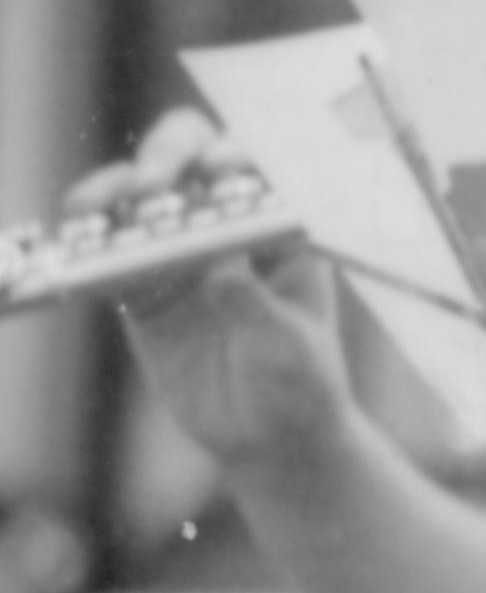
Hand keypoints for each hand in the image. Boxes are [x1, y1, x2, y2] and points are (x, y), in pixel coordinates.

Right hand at [72, 110, 350, 475]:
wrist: (271, 435)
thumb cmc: (301, 380)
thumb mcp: (288, 345)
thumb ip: (254, 306)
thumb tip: (219, 271)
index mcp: (281, 224)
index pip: (257, 168)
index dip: (235, 157)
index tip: (220, 172)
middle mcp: (228, 225)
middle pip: (191, 161)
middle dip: (168, 157)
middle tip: (152, 185)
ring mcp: (181, 252)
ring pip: (138, 200)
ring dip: (113, 191)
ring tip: (96, 209)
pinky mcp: (141, 290)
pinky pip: (107, 254)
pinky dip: (88, 243)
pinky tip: (76, 244)